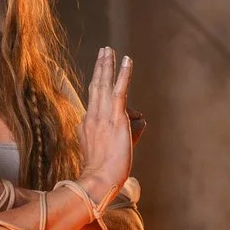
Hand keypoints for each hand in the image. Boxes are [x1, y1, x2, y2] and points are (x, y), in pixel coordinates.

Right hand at [74, 46, 135, 201]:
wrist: (100, 180)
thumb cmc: (105, 172)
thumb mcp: (110, 150)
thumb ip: (127, 132)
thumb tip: (142, 119)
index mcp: (86, 126)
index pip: (95, 105)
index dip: (102, 94)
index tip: (101, 79)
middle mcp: (92, 117)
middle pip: (95, 87)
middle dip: (99, 68)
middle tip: (102, 52)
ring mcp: (102, 117)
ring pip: (104, 85)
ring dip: (107, 65)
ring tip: (108, 50)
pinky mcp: (116, 117)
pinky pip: (119, 91)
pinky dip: (123, 74)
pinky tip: (127, 60)